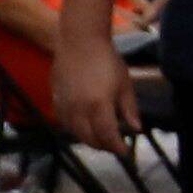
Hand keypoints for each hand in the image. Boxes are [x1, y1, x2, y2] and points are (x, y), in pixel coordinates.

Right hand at [49, 20, 138, 152]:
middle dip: (104, 146)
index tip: (126, 152)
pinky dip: (75, 129)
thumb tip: (136, 129)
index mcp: (99, 106)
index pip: (108, 137)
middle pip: (90, 139)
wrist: (80, 41)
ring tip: (101, 138)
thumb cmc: (107, 60)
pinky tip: (83, 127)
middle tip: (114, 144)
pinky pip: (64, 123)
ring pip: (75, 133)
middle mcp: (79, 110)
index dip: (117, 148)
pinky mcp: (56, 100)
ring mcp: (65, 106)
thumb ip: (129, 109)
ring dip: (89, 139)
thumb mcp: (125, 84)